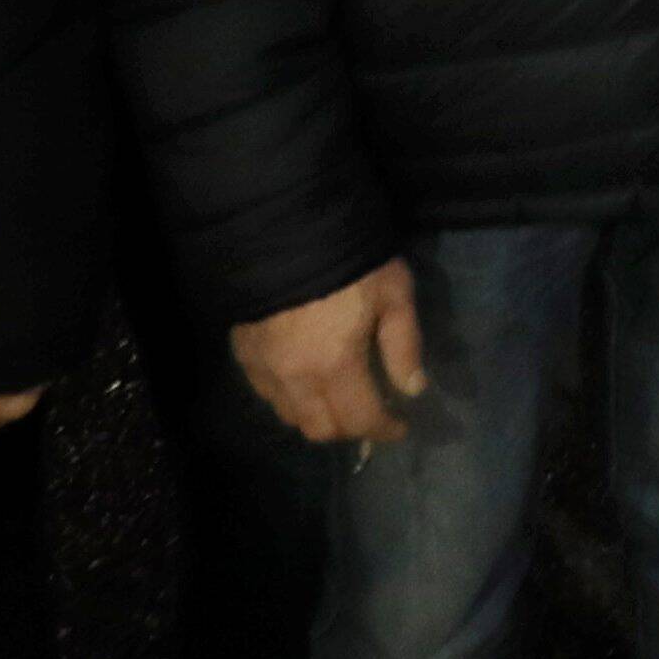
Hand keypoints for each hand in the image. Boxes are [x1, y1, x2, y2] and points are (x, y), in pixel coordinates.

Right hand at [233, 260, 426, 447]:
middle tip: (370, 414)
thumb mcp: (393, 293)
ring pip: (291, 416)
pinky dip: (290, 398)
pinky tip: (305, 379)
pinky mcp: (244, 354)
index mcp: (335, 365)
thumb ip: (404, 345)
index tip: (400, 427)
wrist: (283, 229)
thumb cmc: (350, 259)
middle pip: (321, 429)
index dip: (384, 430)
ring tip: (338, 399)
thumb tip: (413, 389)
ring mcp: (263, 368)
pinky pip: (267, 394)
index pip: (361, 420)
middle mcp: (295, 378)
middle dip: (350, 430)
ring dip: (318, 417)